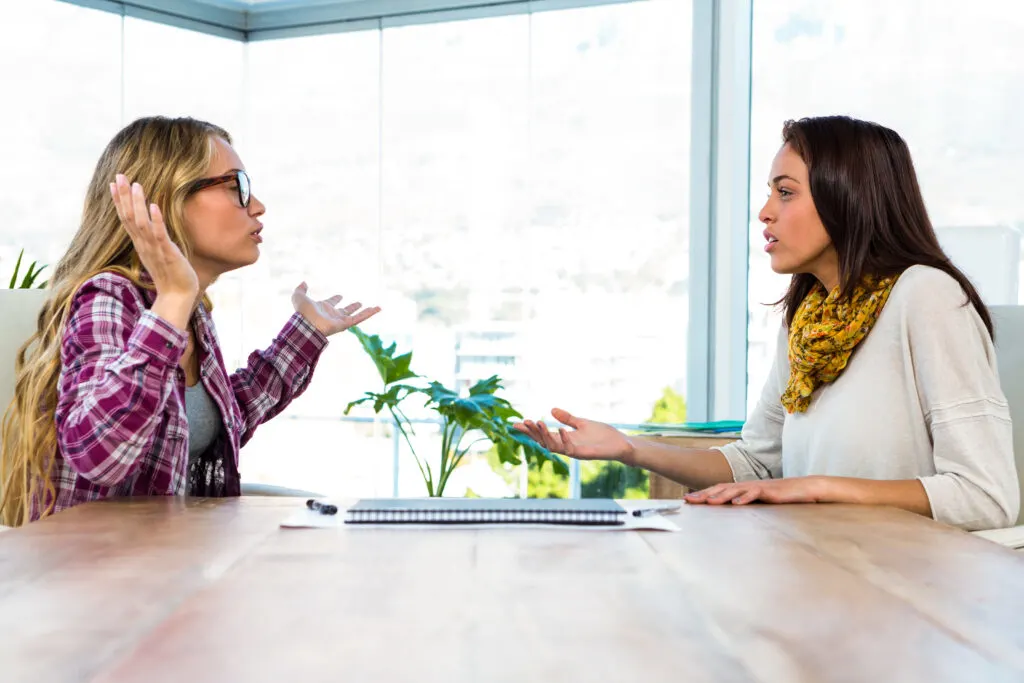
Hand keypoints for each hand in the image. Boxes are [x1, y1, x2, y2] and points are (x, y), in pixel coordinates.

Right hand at [109, 174, 198, 299]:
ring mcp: (154, 249)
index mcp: (140, 244)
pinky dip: (156, 221)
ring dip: (138, 203)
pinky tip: (153, 206)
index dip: (120, 201)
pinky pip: (159, 235)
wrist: (177, 296)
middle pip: (129, 217)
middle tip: (119, 175)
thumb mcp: (157, 253)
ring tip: (137, 185)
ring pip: (141, 223)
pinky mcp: (167, 254)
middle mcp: (143, 245)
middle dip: (124, 196)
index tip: (114, 183)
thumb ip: (151, 239)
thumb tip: (150, 225)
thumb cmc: (170, 274)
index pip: (126, 218)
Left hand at [291, 282, 380, 336]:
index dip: (335, 299)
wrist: (306, 324)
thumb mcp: (298, 297)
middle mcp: (332, 315)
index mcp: (323, 308)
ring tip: (376, 308)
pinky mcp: (346, 324)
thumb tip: (304, 282)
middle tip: (358, 303)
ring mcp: (340, 320)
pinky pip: (360, 318)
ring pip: (356, 316)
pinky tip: (378, 309)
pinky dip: (369, 314)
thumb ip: (300, 289)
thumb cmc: (302, 312)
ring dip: (366, 312)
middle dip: (351, 307)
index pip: (331, 303)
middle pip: (345, 311)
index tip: (340, 296)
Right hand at [512, 408, 634, 463]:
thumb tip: (551, 409)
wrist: (621, 444)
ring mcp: (575, 451)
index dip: (529, 431)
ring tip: (538, 422)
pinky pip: (570, 449)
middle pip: (544, 442)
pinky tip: (559, 429)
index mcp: (565, 440)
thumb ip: (568, 418)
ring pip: (553, 446)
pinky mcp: (585, 453)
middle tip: (524, 422)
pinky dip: (564, 439)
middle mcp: (567, 447)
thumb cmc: (603, 435)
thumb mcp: (582, 423)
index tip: (516, 424)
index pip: (542, 436)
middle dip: (533, 433)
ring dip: (545, 435)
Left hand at [684, 476, 826, 505]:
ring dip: (720, 495)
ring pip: (735, 490)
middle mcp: (747, 486)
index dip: (703, 494)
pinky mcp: (770, 491)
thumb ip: (745, 506)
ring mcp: (758, 487)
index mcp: (743, 489)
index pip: (719, 490)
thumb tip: (730, 512)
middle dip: (704, 494)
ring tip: (708, 501)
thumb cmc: (781, 497)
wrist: (804, 489)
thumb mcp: (759, 503)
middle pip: (721, 488)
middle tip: (688, 500)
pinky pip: (756, 494)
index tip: (688, 499)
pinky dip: (745, 498)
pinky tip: (737, 503)